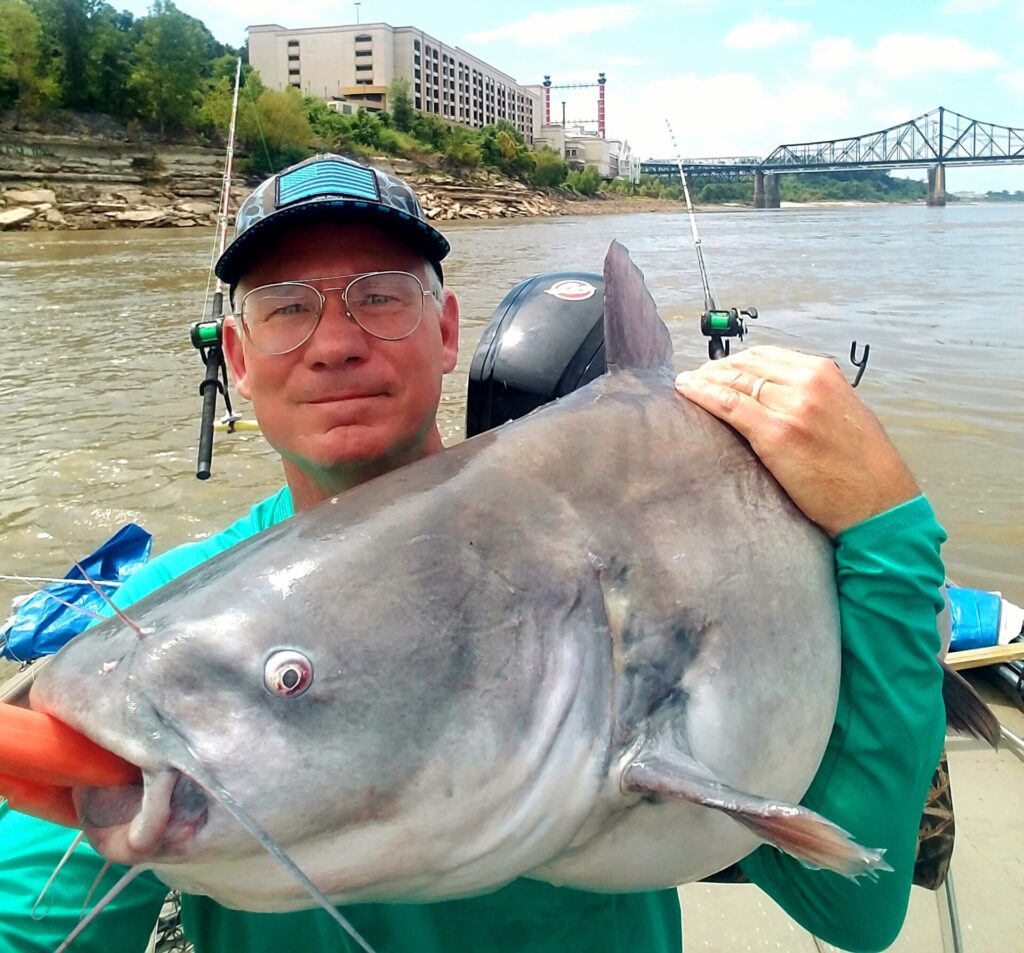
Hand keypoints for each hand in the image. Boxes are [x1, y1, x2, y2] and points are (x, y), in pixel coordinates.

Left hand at [675, 346, 919, 536]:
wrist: (878, 502)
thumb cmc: (863, 466)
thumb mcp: (844, 413)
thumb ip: (812, 396)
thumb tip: (776, 393)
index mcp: (824, 373)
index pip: (767, 355)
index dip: (736, 361)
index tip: (719, 368)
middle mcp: (807, 383)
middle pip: (746, 365)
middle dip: (716, 369)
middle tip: (697, 377)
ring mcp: (790, 407)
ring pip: (734, 382)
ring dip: (704, 379)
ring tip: (687, 383)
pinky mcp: (775, 434)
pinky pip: (729, 406)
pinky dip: (702, 395)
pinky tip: (686, 390)